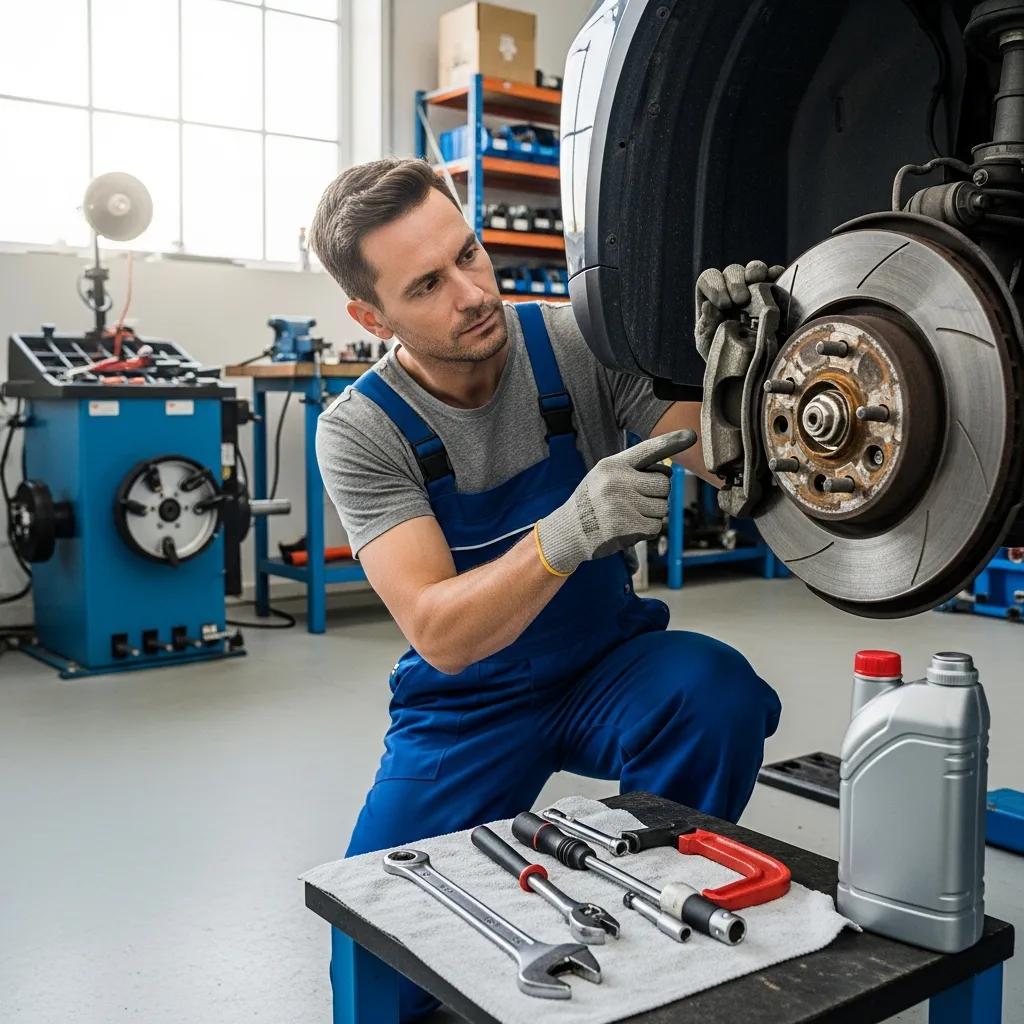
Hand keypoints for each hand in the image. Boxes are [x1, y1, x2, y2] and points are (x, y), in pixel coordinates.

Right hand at [536, 429, 696, 574]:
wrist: (568, 531)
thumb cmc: (591, 502)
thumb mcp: (603, 476)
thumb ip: (631, 470)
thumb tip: (668, 472)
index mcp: (612, 465)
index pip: (647, 450)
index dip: (671, 441)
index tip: (691, 434)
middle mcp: (617, 482)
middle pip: (664, 484)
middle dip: (657, 494)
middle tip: (636, 500)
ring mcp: (622, 505)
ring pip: (663, 507)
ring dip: (652, 513)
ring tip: (629, 514)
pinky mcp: (627, 527)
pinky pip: (655, 526)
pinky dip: (647, 529)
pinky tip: (629, 526)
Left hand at [694, 260, 784, 358]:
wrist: (747, 364)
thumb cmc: (722, 352)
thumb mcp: (708, 343)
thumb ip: (705, 326)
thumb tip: (707, 306)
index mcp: (712, 297)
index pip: (709, 278)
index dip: (715, 285)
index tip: (723, 304)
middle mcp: (732, 288)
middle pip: (732, 271)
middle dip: (736, 282)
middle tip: (741, 300)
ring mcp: (753, 288)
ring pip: (753, 269)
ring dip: (755, 270)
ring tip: (758, 279)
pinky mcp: (773, 291)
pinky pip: (774, 275)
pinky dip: (776, 273)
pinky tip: (777, 277)